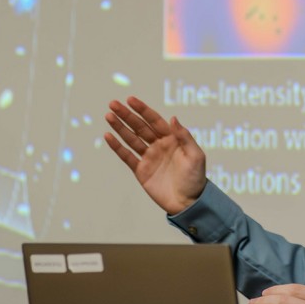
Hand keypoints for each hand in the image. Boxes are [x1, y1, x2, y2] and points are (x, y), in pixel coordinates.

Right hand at [103, 96, 206, 213]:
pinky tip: (108, 136)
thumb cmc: (195, 178)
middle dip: (126, 115)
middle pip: (139, 126)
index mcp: (172, 138)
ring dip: (119, 127)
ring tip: (108, 116)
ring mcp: (149, 157)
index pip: (154, 120)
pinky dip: (117, 146)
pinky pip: (127, 156)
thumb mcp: (196, 155)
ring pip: (131, 138)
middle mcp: (158, 145)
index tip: (130, 100)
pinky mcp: (141, 170)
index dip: (142, 109)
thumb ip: (184, 137)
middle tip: (113, 104)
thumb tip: (172, 118)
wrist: (188, 203)